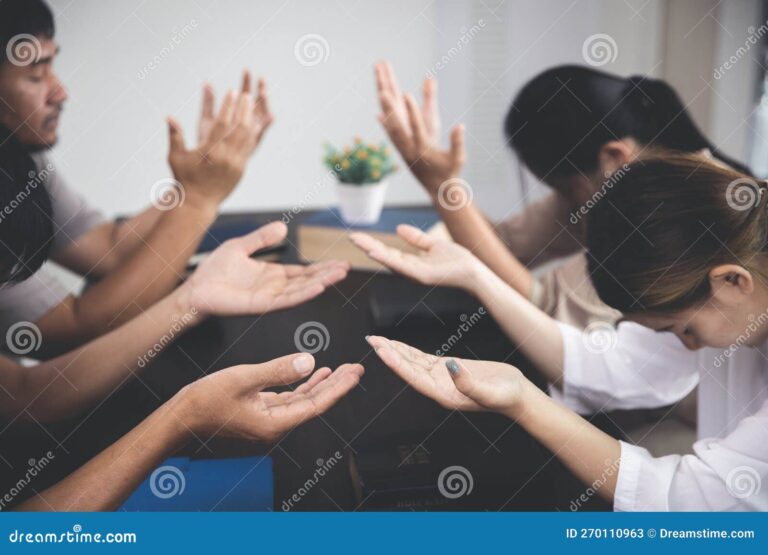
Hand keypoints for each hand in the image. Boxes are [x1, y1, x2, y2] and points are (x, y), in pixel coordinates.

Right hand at [167, 70, 273, 205]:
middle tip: (247, 94)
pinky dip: (253, 135)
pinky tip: (254, 124)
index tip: (232, 91)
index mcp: (211, 152)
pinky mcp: (241, 169)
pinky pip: (250, 148)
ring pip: (247, 138)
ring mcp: (236, 164)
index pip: (223, 124)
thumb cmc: (184, 179)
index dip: (228, 106)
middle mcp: (226, 157)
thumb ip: (175, 136)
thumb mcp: (176, 157)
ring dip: (250, 120)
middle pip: (239, 128)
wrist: (198, 203)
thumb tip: (168, 116)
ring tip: (252, 106)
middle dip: (244, 109)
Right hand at [177, 352, 363, 441]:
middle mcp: (275, 425)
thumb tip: (309, 362)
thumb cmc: (206, 400)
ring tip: (342, 369)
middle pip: (315, 403)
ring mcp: (269, 419)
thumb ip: (278, 370)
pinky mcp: (261, 411)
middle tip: (357, 369)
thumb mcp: (244, 378)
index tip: (355, 374)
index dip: (338, 388)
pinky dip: (304, 385)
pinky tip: (315, 373)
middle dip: (337, 385)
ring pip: (304, 400)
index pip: (316, 405)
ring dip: (323, 384)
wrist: (181, 416)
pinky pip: (290, 398)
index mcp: (274, 423)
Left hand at [181, 221, 349, 315]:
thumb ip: (262, 238)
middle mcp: (275, 288)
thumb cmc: (213, 272)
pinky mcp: (261, 306)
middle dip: (327, 275)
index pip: (303, 272)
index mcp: (272, 276)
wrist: (194, 289)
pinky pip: (286, 300)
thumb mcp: (241, 247)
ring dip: (321, 283)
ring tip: (339, 275)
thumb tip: (283, 227)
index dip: (321, 268)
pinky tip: (318, 287)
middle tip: (346, 267)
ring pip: (301, 291)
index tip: (339, 262)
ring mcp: (270, 298)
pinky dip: (303, 294)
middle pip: (307, 281)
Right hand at [349, 223, 481, 288]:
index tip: (358, 236)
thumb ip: (416, 239)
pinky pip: (401, 266)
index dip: (373, 244)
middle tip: (351, 235)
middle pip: (385, 256)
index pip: (388, 252)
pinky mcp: (421, 276)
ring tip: (358, 241)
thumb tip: (398, 228)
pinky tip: (375, 251)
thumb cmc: (457, 261)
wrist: (474, 272)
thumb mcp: (433, 245)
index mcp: (412, 263)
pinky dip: (387, 259)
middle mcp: (410, 270)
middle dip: (367, 246)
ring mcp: (414, 274)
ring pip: (390, 260)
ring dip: (373, 250)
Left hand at [366, 335, 524, 415]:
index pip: (414, 378)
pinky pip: (423, 359)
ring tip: (378, 340)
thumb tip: (450, 366)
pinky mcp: (448, 369)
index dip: (397, 364)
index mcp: (444, 395)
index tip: (382, 352)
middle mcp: (438, 388)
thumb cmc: (506, 397)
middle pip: (408, 369)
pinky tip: (398, 344)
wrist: (518, 395)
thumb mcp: (490, 392)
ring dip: (395, 351)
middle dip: (389, 354)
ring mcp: (442, 378)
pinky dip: (409, 351)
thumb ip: (468, 383)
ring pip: (412, 362)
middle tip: (371, 340)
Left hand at [374, 60, 463, 192]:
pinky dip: (385, 123)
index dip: (412, 111)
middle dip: (390, 108)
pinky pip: (391, 135)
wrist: (437, 190)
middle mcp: (409, 149)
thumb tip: (460, 126)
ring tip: (380, 92)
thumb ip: (457, 142)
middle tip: (382, 91)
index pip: (416, 128)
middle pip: (397, 126)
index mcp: (423, 150)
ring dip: (386, 110)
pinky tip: (379, 113)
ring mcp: (403, 150)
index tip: (407, 94)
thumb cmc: (450, 173)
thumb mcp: (458, 159)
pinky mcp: (402, 151)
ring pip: (392, 127)